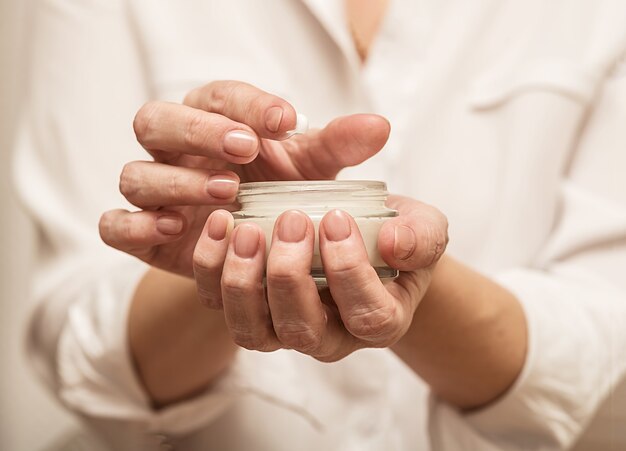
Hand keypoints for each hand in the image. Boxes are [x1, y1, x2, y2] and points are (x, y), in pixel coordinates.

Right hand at [99, 81, 389, 276]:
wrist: (262, 246)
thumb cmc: (281, 194)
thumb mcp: (313, 170)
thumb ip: (341, 146)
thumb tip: (380, 126)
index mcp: (213, 122)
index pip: (214, 95)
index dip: (244, 103)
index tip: (285, 120)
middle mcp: (175, 150)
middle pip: (154, 120)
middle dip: (197, 132)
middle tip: (245, 150)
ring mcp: (156, 192)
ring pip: (135, 174)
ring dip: (176, 182)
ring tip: (225, 194)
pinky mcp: (143, 233)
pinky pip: (113, 224)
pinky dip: (133, 225)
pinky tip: (173, 229)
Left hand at [195, 195, 447, 359]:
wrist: (354, 228)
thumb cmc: (392, 231)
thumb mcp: (420, 224)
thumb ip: (420, 233)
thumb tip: (396, 242)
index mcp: (378, 320)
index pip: (368, 317)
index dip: (351, 273)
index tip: (337, 219)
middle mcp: (327, 336)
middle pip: (302, 332)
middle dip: (291, 278)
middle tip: (291, 220)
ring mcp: (280, 326)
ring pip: (252, 332)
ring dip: (244, 282)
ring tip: (246, 228)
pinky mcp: (244, 307)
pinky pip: (216, 303)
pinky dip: (210, 266)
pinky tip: (220, 223)